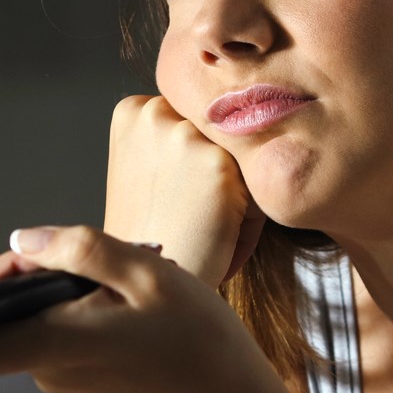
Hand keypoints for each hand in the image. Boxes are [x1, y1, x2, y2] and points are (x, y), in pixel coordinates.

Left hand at [0, 224, 295, 392]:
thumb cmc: (200, 345)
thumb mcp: (148, 276)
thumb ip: (80, 251)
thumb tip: (21, 238)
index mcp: (55, 342)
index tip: (22, 258)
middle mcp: (47, 368)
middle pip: (0, 316)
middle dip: (31, 272)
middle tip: (89, 260)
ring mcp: (63, 379)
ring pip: (34, 319)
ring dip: (67, 287)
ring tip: (128, 280)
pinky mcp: (83, 381)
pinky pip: (61, 332)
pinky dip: (85, 308)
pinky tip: (135, 303)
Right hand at [104, 95, 266, 286]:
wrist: (149, 281)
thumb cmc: (153, 232)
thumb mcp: (144, 167)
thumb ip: (174, 137)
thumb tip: (241, 117)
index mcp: (132, 110)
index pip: (194, 113)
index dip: (195, 156)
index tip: (181, 191)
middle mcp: (155, 112)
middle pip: (218, 126)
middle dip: (220, 165)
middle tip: (194, 211)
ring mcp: (185, 134)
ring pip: (242, 150)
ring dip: (240, 186)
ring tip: (209, 224)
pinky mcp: (218, 162)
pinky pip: (259, 178)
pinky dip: (252, 212)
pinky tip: (221, 234)